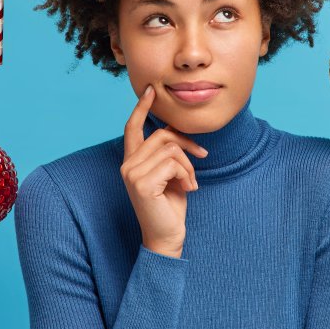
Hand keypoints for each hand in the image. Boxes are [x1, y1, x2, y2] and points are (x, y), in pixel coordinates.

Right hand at [121, 85, 207, 254]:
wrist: (167, 237)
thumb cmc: (170, 206)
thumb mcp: (170, 174)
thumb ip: (167, 154)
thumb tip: (175, 132)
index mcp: (132, 162)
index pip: (132, 128)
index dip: (141, 108)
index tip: (150, 91)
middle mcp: (127, 165)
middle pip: (162, 135)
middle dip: (186, 143)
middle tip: (202, 157)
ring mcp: (132, 174)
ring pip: (171, 148)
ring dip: (189, 165)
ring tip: (191, 183)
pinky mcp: (142, 183)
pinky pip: (174, 163)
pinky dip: (187, 174)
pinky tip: (188, 190)